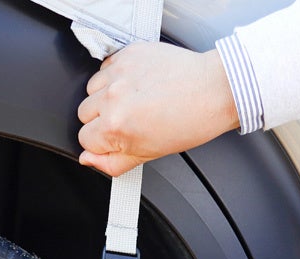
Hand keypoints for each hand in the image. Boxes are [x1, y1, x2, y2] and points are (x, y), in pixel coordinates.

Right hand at [77, 42, 239, 175]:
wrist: (215, 89)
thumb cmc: (190, 121)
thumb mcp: (148, 154)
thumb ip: (112, 163)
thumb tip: (89, 160)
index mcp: (115, 126)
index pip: (85, 140)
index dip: (102, 143)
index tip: (118, 138)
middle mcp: (112, 97)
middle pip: (84, 114)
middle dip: (101, 119)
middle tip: (129, 119)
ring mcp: (119, 72)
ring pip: (91, 90)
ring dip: (105, 96)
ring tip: (133, 100)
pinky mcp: (128, 54)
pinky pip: (106, 67)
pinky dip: (115, 76)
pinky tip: (136, 84)